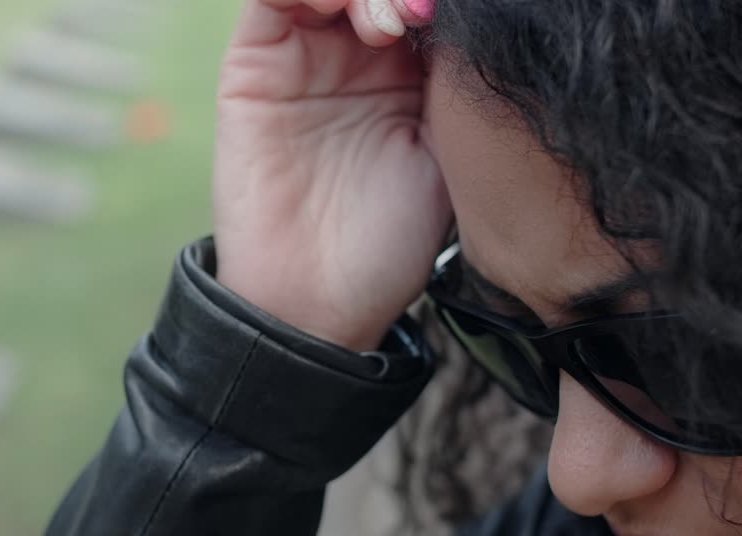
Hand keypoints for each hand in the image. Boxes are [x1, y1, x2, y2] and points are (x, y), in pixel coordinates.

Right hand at [214, 0, 450, 351]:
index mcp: (409, 67)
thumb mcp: (449, 148)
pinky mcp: (255, 60)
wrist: (317, 301)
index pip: (424, 1)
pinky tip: (361, 14)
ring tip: (398, 19)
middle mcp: (357, 50)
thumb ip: (457, 73)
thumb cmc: (390, 243)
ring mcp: (305, 51)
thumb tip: (486, 13)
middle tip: (431, 11)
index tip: (471, 17)